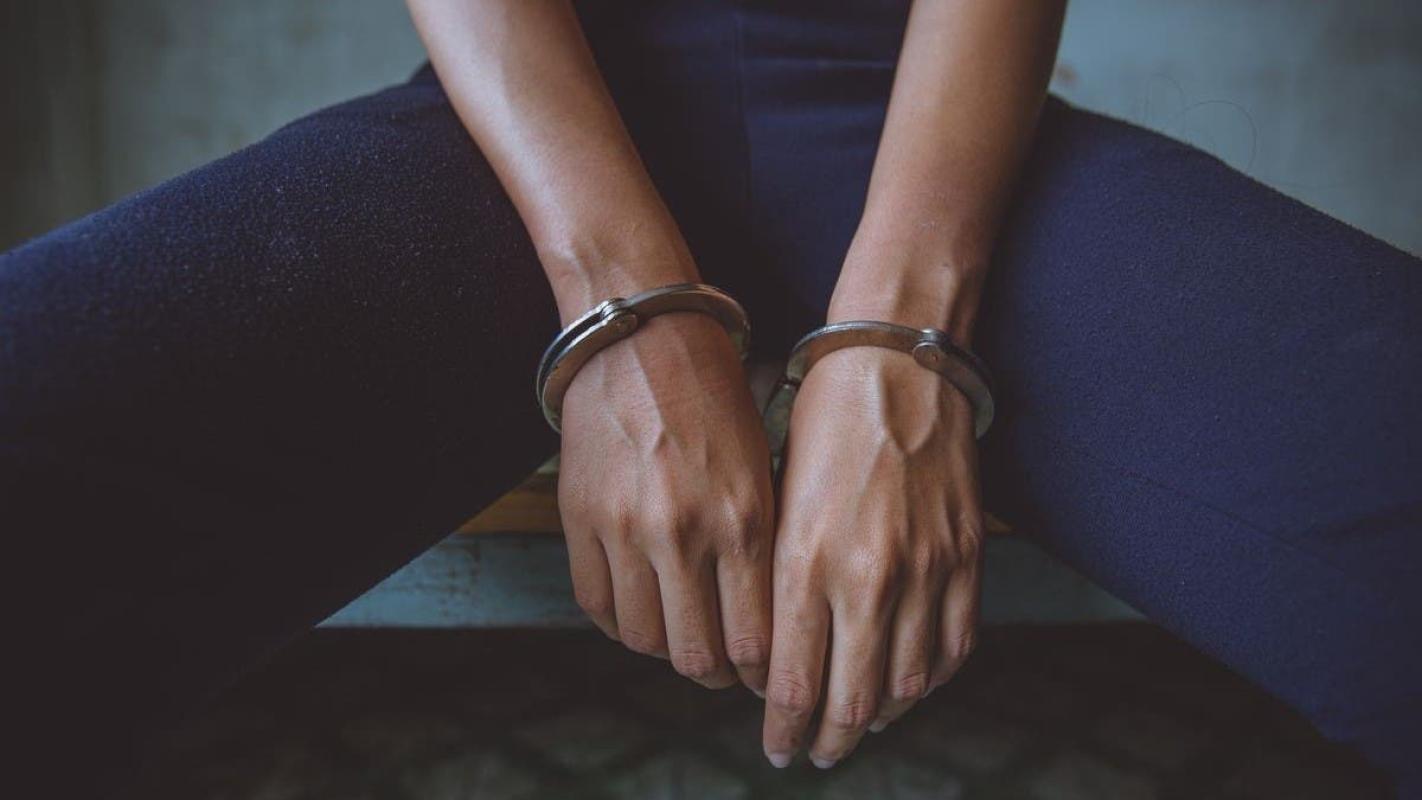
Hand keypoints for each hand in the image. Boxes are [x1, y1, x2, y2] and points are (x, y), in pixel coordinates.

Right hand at [558, 311, 774, 692]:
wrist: (642, 335)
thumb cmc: (716, 397)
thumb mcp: (762, 467)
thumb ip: (761, 548)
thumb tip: (761, 627)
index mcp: (745, 518)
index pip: (755, 640)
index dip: (762, 674)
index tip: (764, 674)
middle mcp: (685, 531)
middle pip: (698, 657)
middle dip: (716, 674)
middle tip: (722, 666)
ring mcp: (626, 528)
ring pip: (645, 639)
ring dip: (667, 648)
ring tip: (682, 634)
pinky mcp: (580, 518)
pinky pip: (597, 605)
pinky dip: (621, 620)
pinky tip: (640, 607)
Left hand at [761, 345, 983, 767]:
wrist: (896, 363)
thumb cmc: (820, 419)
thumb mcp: (775, 498)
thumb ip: (776, 580)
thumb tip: (773, 651)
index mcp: (806, 560)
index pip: (794, 682)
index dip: (783, 727)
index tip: (777, 745)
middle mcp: (869, 575)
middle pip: (852, 700)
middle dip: (827, 739)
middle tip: (813, 753)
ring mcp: (926, 569)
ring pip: (909, 685)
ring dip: (880, 718)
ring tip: (858, 726)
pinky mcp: (966, 555)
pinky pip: (955, 646)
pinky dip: (932, 680)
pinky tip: (910, 685)